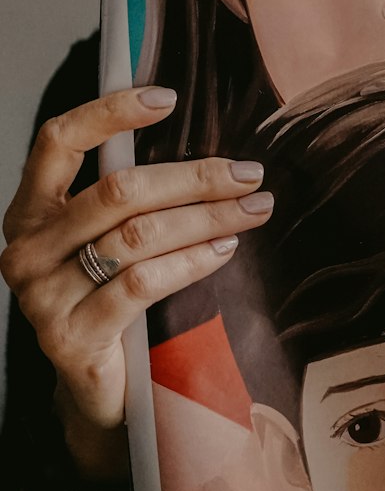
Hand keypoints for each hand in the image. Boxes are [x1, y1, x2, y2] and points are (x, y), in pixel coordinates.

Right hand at [1, 86, 272, 465]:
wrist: (97, 393)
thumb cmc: (110, 300)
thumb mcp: (108, 241)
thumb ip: (128, 197)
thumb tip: (201, 145)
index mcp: (30, 211)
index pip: (58, 141)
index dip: (109, 112)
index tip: (167, 97)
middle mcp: (26, 248)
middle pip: (116, 190)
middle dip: (193, 177)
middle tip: (247, 173)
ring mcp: (43, 296)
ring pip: (138, 235)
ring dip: (207, 217)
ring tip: (253, 209)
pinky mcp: (72, 336)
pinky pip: (143, 283)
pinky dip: (192, 261)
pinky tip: (224, 250)